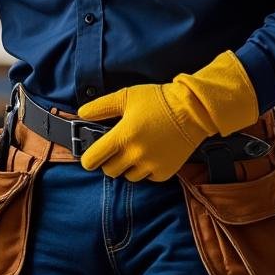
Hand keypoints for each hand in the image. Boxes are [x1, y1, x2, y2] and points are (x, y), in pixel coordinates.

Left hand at [76, 51, 257, 181]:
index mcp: (123, 136)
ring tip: (134, 150)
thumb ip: (100, 107)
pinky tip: (149, 155)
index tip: (89, 156)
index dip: (88, 159)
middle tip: (114, 150)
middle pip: (110, 171)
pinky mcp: (165, 172)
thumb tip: (82, 114)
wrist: (193, 110)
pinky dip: (145, 170)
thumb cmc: (158, 100)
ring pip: (128, 177)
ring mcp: (151, 165)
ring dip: (127, 167)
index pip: (93, 159)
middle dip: (108, 161)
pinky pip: (147, 178)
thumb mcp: (125, 96)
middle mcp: (136, 154)